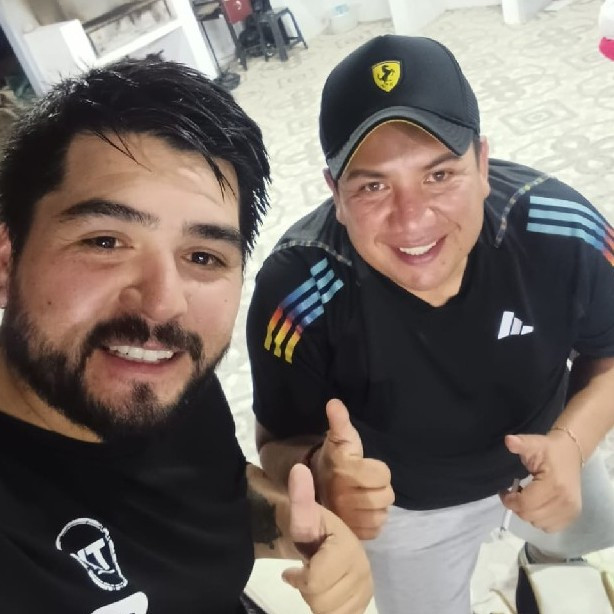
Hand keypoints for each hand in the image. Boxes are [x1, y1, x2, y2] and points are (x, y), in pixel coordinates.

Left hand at [282, 463, 372, 613]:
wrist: (332, 541)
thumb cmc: (316, 529)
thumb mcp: (305, 514)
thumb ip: (301, 497)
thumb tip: (298, 470)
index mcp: (348, 548)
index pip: (315, 582)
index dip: (301, 577)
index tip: (296, 567)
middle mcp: (363, 569)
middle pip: (322, 602)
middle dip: (309, 589)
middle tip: (309, 572)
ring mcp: (367, 588)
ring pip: (331, 613)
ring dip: (318, 600)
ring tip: (318, 580)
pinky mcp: (366, 601)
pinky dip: (330, 610)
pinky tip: (328, 591)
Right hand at [311, 399, 393, 539]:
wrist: (313, 488)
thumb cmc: (333, 460)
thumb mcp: (338, 438)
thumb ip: (339, 421)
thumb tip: (334, 402)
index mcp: (346, 471)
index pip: (382, 474)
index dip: (377, 469)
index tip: (363, 467)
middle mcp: (346, 498)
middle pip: (385, 495)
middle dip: (378, 487)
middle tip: (365, 483)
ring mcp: (349, 518)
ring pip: (382, 513)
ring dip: (377, 505)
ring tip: (363, 496)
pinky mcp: (352, 533)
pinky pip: (376, 529)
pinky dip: (373, 521)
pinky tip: (362, 512)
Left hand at [500, 432, 582, 531]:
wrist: (571, 452)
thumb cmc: (548, 449)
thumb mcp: (533, 443)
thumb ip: (521, 444)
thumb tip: (508, 441)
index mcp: (554, 484)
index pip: (525, 504)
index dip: (509, 500)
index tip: (505, 491)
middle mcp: (565, 500)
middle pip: (530, 516)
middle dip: (517, 506)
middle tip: (515, 492)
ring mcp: (571, 510)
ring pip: (538, 523)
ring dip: (528, 513)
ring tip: (527, 497)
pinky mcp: (573, 515)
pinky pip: (550, 527)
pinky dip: (540, 519)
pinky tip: (538, 505)